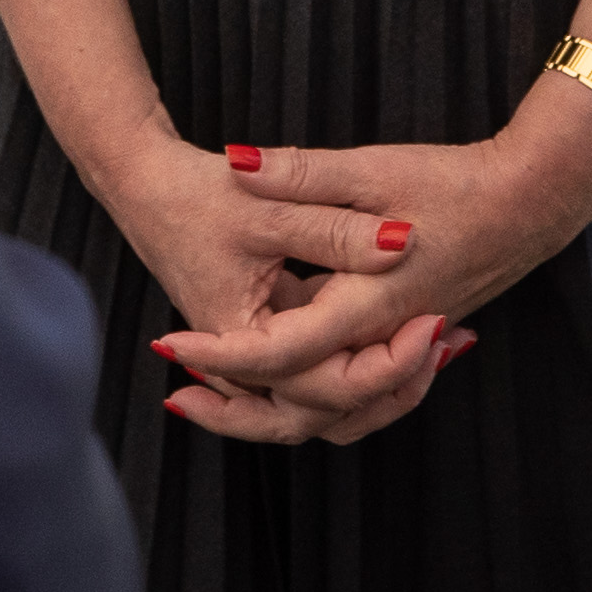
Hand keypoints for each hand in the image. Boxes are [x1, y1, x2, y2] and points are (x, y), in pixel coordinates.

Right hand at [91, 128, 442, 444]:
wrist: (144, 180)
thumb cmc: (196, 192)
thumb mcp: (272, 206)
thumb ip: (335, 227)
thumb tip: (403, 240)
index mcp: (242, 335)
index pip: (321, 384)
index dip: (385, 363)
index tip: (433, 325)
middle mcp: (245, 357)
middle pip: (324, 411)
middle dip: (391, 391)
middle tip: (447, 345)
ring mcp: (255, 347)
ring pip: (322, 400)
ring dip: (379, 387)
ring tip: (441, 348)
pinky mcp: (266, 328)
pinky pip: (316, 368)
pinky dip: (363, 362)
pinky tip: (413, 330)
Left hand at [148, 82, 591, 444]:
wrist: (536, 199)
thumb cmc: (457, 182)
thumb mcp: (371, 168)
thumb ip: (301, 173)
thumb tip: (236, 161)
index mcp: (367, 305)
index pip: (279, 354)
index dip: (218, 355)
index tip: (168, 344)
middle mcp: (383, 340)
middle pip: (301, 410)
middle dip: (236, 411)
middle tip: (176, 395)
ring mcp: (400, 346)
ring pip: (332, 413)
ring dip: (272, 410)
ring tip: (215, 392)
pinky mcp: (408, 338)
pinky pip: (354, 392)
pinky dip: (312, 393)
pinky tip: (279, 366)